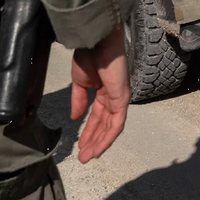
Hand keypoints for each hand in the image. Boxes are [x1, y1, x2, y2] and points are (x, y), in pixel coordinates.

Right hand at [71, 25, 129, 163]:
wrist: (96, 43)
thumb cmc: (89, 56)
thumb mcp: (80, 82)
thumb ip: (79, 101)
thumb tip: (75, 118)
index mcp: (104, 91)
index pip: (97, 116)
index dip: (89, 131)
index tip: (80, 145)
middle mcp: (114, 96)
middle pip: (105, 124)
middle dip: (94, 141)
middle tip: (84, 157)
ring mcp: (120, 98)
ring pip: (112, 127)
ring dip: (100, 143)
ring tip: (88, 157)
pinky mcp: (123, 99)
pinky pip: (117, 123)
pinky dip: (108, 137)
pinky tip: (98, 148)